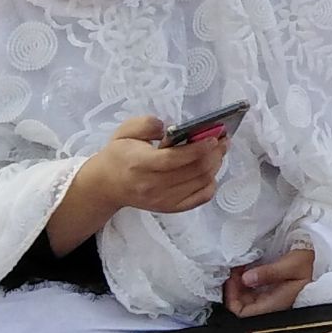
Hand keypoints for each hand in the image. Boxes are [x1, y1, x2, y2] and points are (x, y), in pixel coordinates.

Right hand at [82, 116, 227, 215]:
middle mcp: (152, 185)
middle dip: (214, 153)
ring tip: (220, 150)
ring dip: (216, 165)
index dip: (198, 148)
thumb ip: (145, 124)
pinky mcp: (171, 208)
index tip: (214, 137)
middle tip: (224, 139)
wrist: (107, 185)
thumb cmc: (119, 155)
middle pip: (193, 171)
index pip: (174, 159)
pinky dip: (212, 183)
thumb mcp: (124, 132)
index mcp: (140, 164)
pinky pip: (200, 198)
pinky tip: (212, 170)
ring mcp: (163, 200)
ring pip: (201, 183)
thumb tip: (169, 127)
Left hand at [224, 247, 315, 316]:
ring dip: (238, 284)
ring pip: (246, 299)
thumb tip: (245, 279)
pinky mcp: (272, 291)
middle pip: (242, 306)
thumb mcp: (291, 264)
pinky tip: (246, 269)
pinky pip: (252, 292)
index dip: (232, 298)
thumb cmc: (310, 262)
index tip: (231, 279)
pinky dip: (245, 282)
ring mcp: (271, 299)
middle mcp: (271, 305)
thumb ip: (268, 273)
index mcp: (276, 303)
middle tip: (234, 269)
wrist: (322, 259)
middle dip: (233, 289)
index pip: (243, 313)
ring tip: (239, 267)